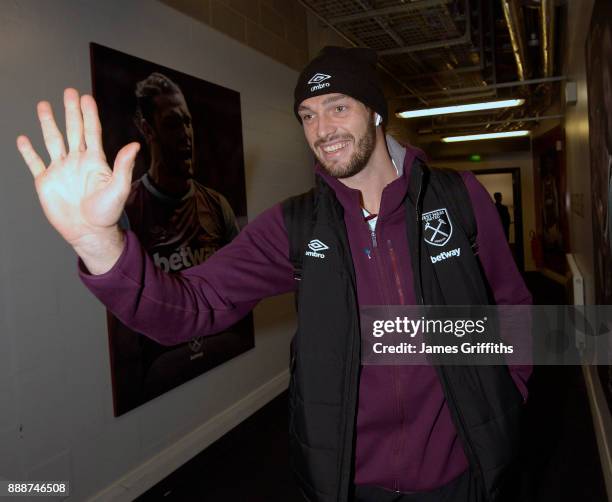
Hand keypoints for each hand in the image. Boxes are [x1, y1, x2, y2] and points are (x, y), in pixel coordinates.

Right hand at [17, 88, 139, 272]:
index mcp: (94, 161)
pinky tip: (23, 139)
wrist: (88, 232)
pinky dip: (28, 151)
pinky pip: (34, 162)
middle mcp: (77, 161)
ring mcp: (60, 170)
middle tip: (69, 92)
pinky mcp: (46, 181)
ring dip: (48, 123)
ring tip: (44, 106)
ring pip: (53, 140)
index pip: (91, 131)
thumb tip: (134, 145)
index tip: (86, 97)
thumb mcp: (119, 188)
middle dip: (71, 111)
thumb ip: (123, 166)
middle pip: (73, 130)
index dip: (89, 114)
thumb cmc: (107, 213)